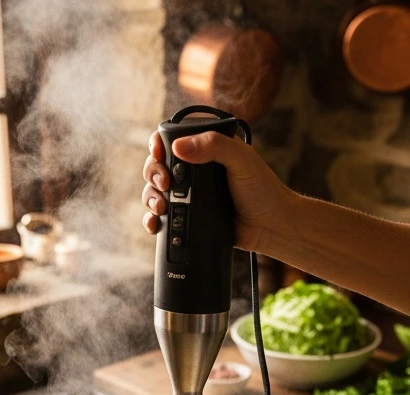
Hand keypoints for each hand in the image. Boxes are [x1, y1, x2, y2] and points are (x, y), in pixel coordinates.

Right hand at [141, 130, 294, 252]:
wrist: (271, 227)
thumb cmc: (263, 190)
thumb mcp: (242, 159)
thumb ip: (214, 146)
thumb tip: (178, 147)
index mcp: (205, 151)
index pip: (171, 141)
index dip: (158, 146)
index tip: (159, 155)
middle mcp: (193, 172)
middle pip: (157, 166)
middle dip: (153, 174)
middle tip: (165, 184)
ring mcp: (188, 195)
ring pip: (154, 192)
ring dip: (150, 198)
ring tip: (162, 207)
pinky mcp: (186, 217)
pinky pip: (160, 217)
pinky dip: (151, 220)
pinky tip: (155, 223)